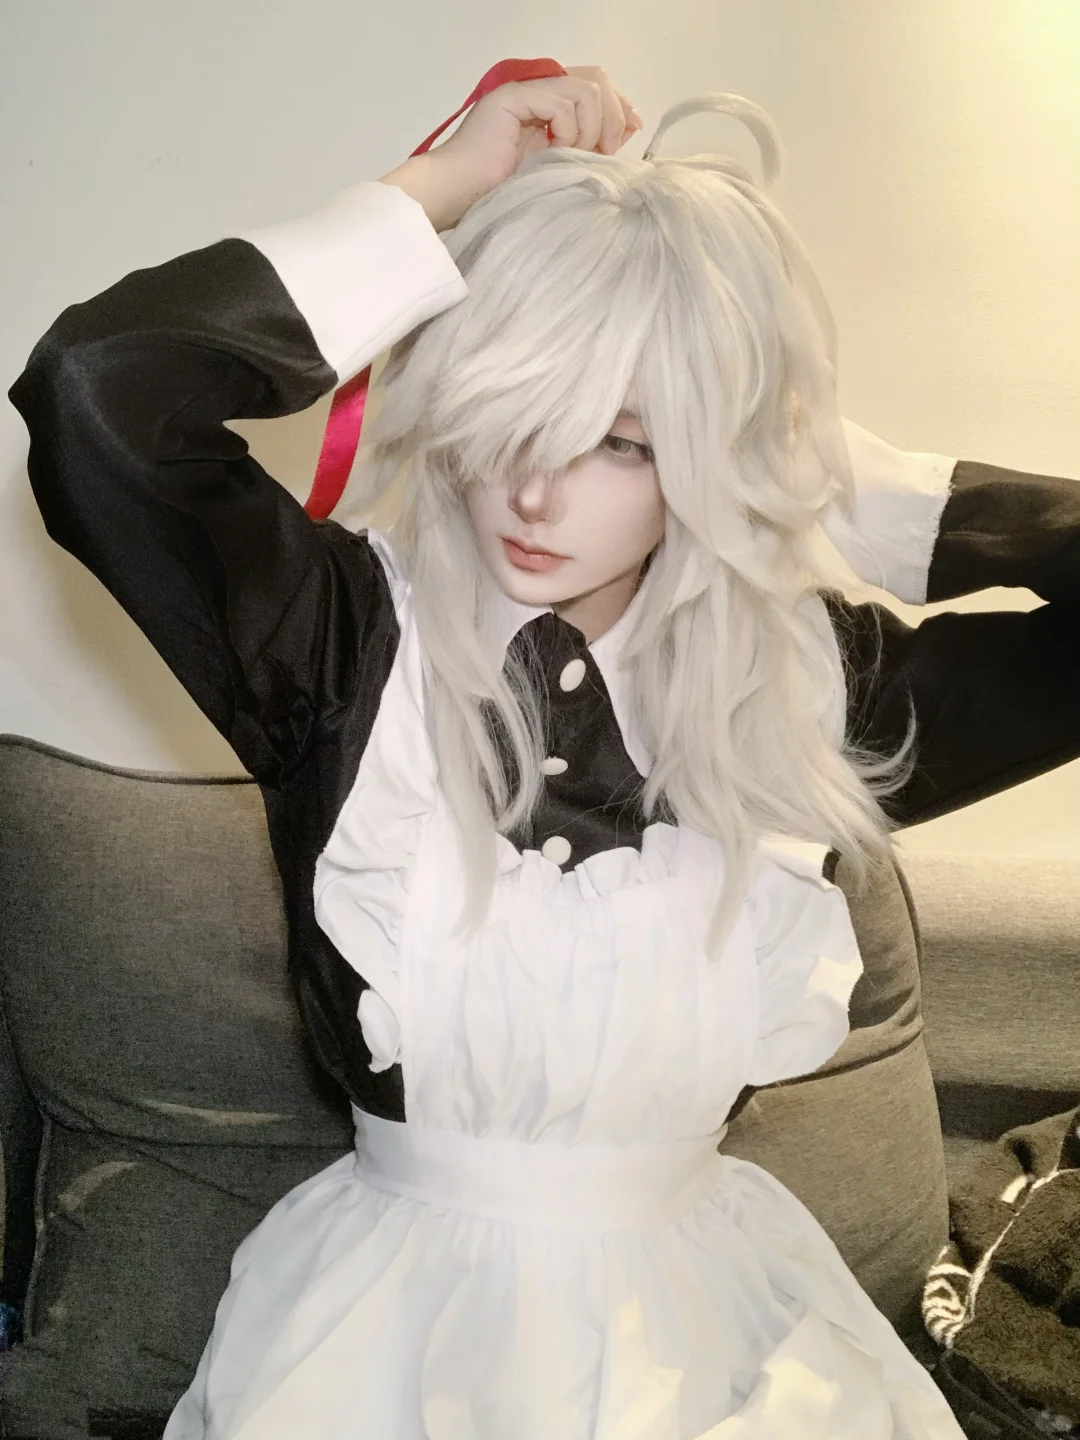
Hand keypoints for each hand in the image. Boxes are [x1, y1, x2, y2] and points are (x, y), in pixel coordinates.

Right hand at [380, 66, 642, 229]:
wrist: (458, 196)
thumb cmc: (501, 193)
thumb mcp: (559, 167)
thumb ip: (588, 144)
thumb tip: (629, 126)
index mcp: (548, 104)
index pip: (596, 85)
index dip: (620, 106)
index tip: (630, 132)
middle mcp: (538, 90)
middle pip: (597, 79)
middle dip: (613, 116)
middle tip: (604, 151)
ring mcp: (525, 90)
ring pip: (586, 89)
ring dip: (591, 128)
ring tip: (573, 155)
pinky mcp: (514, 97)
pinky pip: (563, 101)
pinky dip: (568, 129)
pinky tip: (553, 151)